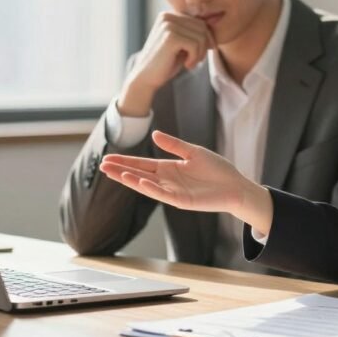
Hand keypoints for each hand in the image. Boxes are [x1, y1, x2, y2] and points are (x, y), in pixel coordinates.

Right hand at [99, 131, 273, 234]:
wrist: (236, 186)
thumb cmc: (217, 170)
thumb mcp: (193, 152)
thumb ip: (174, 145)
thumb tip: (153, 135)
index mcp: (169, 169)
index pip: (142, 165)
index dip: (125, 162)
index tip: (107, 158)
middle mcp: (167, 181)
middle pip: (139, 175)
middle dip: (121, 170)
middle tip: (101, 165)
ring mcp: (173, 192)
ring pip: (146, 185)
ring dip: (130, 180)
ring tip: (114, 173)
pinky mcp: (182, 201)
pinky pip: (162, 195)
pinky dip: (149, 188)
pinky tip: (138, 181)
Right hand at [119, 13, 215, 115]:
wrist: (146, 78)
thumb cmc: (166, 63)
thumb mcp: (182, 44)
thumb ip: (193, 33)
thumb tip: (215, 24)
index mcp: (169, 15)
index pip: (200, 22)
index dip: (206, 39)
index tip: (199, 54)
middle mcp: (167, 16)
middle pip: (202, 27)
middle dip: (204, 46)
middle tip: (195, 60)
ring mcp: (168, 25)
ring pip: (201, 36)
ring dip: (200, 53)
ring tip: (190, 63)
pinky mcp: (170, 37)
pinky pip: (195, 45)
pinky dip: (195, 58)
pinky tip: (187, 65)